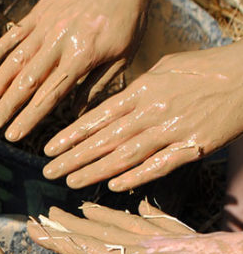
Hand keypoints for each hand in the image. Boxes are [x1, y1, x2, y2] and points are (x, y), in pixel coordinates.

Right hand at [0, 0, 150, 141]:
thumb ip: (96, 86)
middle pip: (27, 82)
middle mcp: (59, 43)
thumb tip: (76, 114)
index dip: (29, 118)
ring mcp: (47, 25)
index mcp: (82, 58)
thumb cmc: (129, 19)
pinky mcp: (40, 10)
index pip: (50, 96)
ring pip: (16, 59)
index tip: (12, 136)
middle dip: (6, 107)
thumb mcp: (122, 57)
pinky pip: (16, 32)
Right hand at [29, 200, 242, 253]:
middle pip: (96, 233)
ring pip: (120, 224)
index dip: (58, 239)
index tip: (34, 227)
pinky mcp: (177, 236)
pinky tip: (140, 204)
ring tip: (81, 207)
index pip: (84, 247)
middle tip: (46, 214)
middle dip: (69, 226)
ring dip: (98, 217)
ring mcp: (158, 237)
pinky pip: (154, 220)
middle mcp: (138, 243)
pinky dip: (144, 212)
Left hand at [43, 41, 242, 190]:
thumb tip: (112, 103)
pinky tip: (114, 186)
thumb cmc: (204, 68)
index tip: (49, 148)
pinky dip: (136, 176)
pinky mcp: (195, 146)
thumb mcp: (164, 67)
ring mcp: (173, 129)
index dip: (71, 135)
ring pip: (126, 155)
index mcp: (142, 90)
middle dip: (74, 157)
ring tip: (71, 181)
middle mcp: (152, 111)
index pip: (98, 116)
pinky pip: (160, 165)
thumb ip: (136, 87)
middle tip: (49, 171)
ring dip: (96, 170)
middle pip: (105, 139)